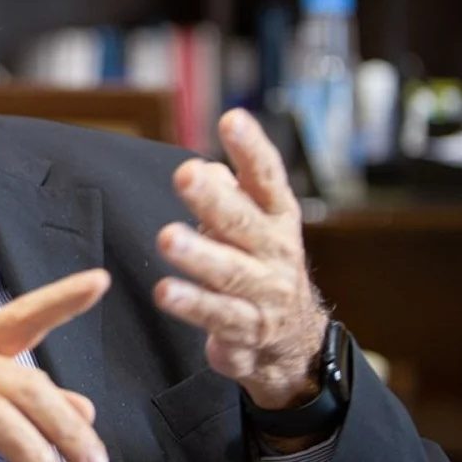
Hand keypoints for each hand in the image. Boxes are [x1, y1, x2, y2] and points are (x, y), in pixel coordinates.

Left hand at [154, 109, 329, 411]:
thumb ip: (232, 195)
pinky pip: (218, 317)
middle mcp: (275, 252)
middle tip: (186, 175)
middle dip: (214, 199)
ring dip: (199, 255)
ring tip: (168, 238)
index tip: (232, 119)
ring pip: (230, 272)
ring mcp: (265, 294)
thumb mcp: (257, 224)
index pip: (266, 178)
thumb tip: (207, 170)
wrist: (296, 341)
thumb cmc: (263, 266)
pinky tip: (165, 291)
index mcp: (278, 218)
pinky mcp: (247, 331)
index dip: (251, 149)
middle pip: (244, 222)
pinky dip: (192, 304)